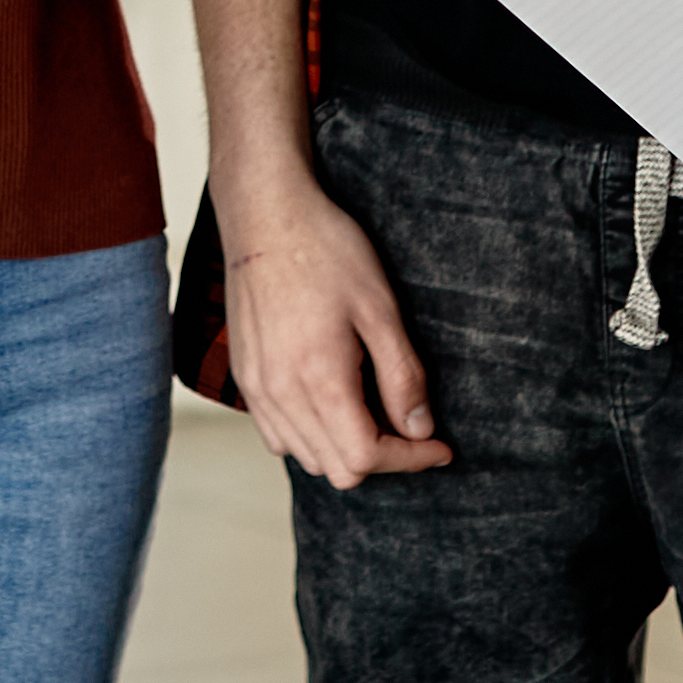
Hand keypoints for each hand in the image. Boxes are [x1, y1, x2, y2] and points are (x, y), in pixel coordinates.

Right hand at [219, 181, 449, 488]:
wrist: (266, 212)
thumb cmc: (325, 249)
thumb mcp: (379, 308)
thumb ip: (402, 376)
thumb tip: (419, 428)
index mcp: (318, 378)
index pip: (365, 457)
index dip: (410, 459)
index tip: (438, 444)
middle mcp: (279, 392)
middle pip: (337, 469)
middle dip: (383, 457)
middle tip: (411, 424)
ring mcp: (256, 387)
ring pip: (306, 457)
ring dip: (345, 448)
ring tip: (373, 410)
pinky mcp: (245, 376)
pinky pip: (277, 435)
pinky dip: (310, 436)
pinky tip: (331, 401)